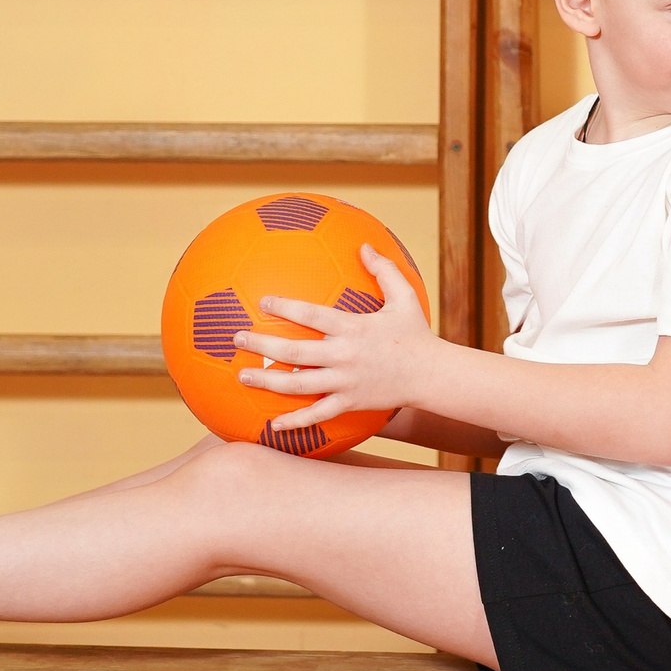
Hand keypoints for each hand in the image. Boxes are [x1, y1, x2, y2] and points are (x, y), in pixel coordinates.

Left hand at [235, 245, 444, 430]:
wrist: (433, 374)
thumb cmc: (417, 333)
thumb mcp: (405, 297)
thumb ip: (384, 270)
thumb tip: (364, 245)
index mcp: (354, 328)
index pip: (312, 315)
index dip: (285, 307)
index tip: (263, 303)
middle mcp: (344, 356)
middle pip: (294, 351)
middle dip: (262, 344)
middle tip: (237, 339)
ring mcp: (345, 382)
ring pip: (298, 384)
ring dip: (267, 381)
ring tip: (243, 376)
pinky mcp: (350, 402)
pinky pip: (317, 415)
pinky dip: (295, 421)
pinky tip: (273, 424)